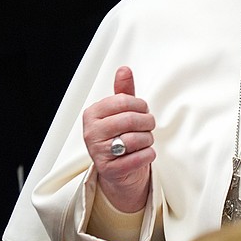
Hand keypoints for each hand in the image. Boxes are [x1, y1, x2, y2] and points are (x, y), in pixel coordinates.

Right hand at [82, 66, 155, 211]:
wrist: (118, 171)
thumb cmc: (120, 136)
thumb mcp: (121, 112)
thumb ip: (123, 91)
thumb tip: (124, 69)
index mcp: (92, 114)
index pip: (124, 101)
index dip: (141, 105)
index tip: (144, 110)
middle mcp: (91, 132)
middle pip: (131, 120)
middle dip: (147, 122)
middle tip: (149, 125)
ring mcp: (98, 152)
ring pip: (136, 139)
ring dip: (148, 139)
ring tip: (145, 140)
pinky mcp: (109, 170)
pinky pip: (138, 158)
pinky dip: (148, 155)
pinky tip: (146, 153)